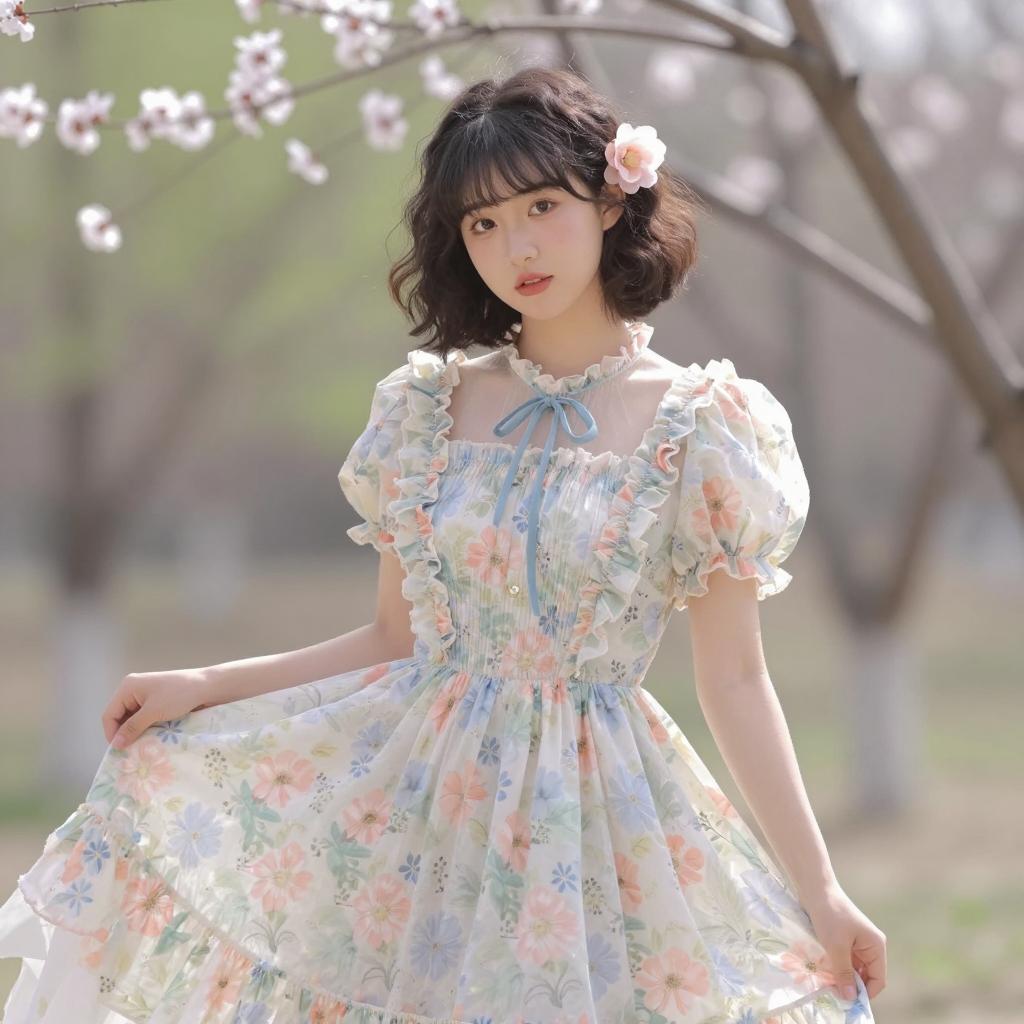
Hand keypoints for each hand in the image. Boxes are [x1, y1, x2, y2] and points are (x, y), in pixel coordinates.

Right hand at [101, 669, 217, 749]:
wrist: (208, 686)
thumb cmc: (179, 695)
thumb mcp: (153, 712)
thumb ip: (132, 728)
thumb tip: (116, 744)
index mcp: (128, 687)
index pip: (109, 714)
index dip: (112, 733)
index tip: (120, 751)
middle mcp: (133, 689)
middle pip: (119, 717)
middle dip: (124, 733)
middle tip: (130, 751)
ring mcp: (145, 695)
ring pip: (132, 719)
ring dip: (135, 732)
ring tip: (140, 747)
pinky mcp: (157, 701)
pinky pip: (144, 717)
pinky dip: (145, 728)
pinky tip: (150, 738)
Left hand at [803, 882, 886, 1000]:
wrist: (816, 889)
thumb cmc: (830, 915)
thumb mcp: (836, 948)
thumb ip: (844, 973)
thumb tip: (850, 999)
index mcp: (876, 946)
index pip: (878, 979)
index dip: (865, 993)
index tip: (847, 1001)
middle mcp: (870, 945)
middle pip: (866, 975)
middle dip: (851, 985)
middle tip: (833, 992)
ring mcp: (858, 942)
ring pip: (853, 968)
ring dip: (842, 975)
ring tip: (827, 981)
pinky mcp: (845, 939)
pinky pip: (845, 959)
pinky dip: (836, 966)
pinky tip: (824, 969)